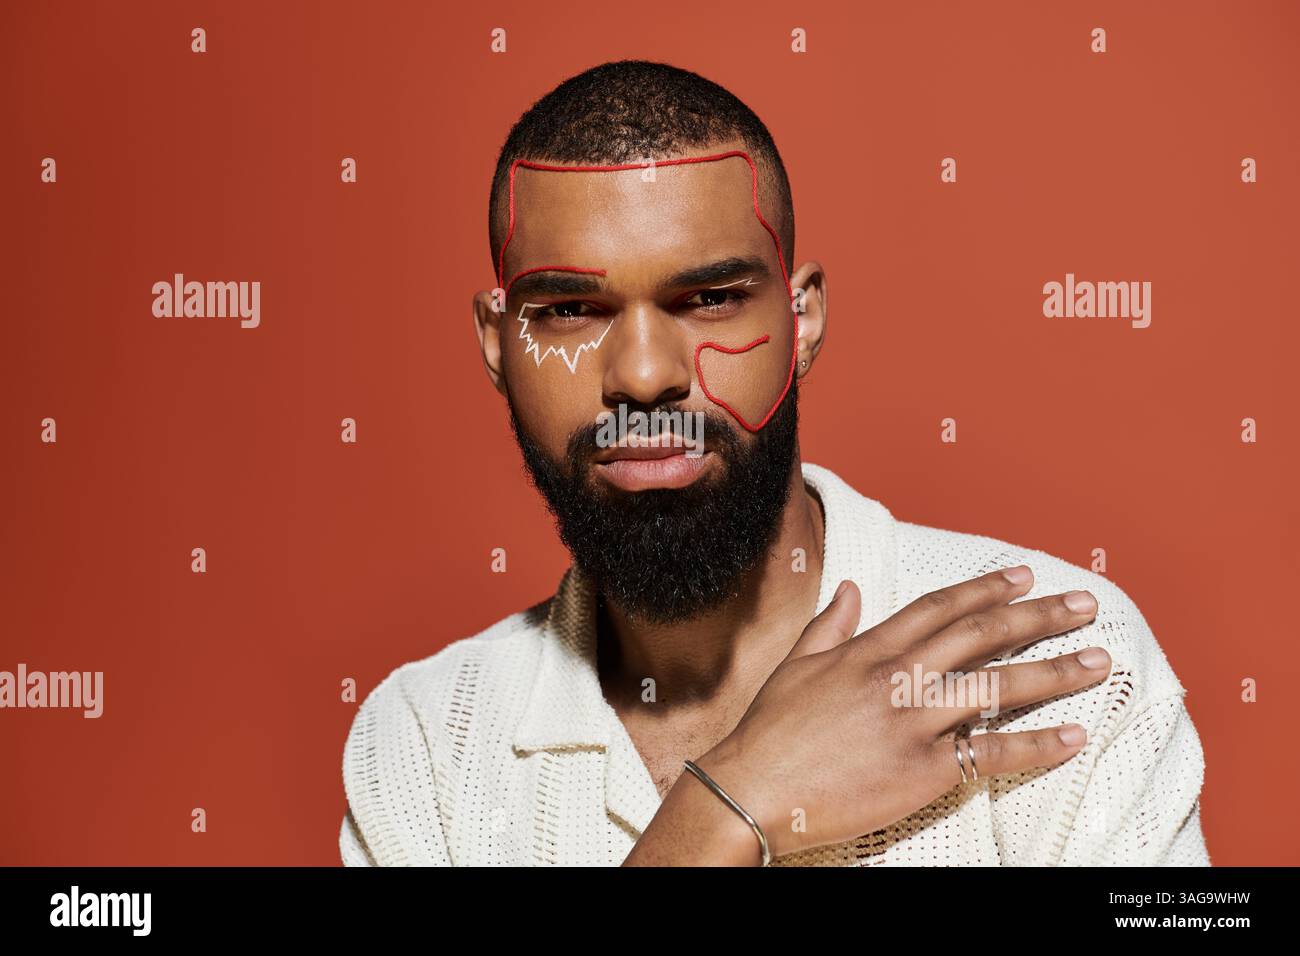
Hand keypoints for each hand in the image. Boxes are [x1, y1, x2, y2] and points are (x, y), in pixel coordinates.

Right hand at [692, 565, 1109, 860]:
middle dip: (1037, 616)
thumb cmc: (770, 731)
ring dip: (1055, 671)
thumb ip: (830, 625)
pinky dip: (1037, 744)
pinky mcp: (923, 770)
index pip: (939, 608)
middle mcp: (897, 677)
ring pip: (998, 686)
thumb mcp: (796, 665)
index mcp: (868, 650)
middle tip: (1082, 606)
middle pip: (980, 635)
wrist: (754, 787)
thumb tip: (850, 589)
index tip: (1023, 576)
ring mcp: (913, 722)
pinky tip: (1073, 735)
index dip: (986, 589)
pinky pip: (992, 753)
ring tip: (1097, 661)